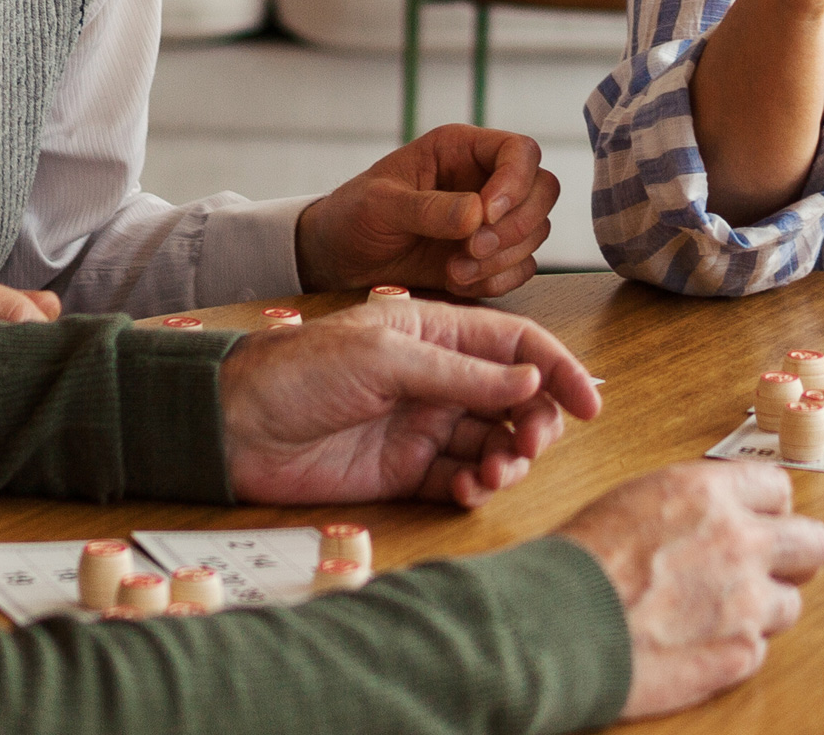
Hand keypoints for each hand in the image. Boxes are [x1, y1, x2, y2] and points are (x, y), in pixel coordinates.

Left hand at [218, 297, 600, 506]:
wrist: (232, 425)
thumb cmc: (298, 371)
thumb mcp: (385, 358)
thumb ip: (461, 375)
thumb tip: (531, 385)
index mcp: (436, 332)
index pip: (517, 347)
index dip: (558, 372)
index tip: (591, 404)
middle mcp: (437, 378)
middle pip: (515, 401)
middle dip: (535, 425)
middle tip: (528, 447)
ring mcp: (422, 425)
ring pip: (493, 443)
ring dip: (508, 460)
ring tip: (494, 473)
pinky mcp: (404, 471)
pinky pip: (460, 480)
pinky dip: (475, 487)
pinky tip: (468, 491)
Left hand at [295, 125, 558, 296]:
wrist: (339, 259)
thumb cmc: (353, 215)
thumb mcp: (380, 204)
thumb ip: (427, 208)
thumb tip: (477, 215)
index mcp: (460, 151)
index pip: (519, 151)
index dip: (515, 182)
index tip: (485, 215)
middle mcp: (484, 180)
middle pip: (542, 190)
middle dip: (516, 226)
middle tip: (472, 248)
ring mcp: (491, 221)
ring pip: (537, 232)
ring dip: (503, 258)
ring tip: (454, 270)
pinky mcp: (489, 257)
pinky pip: (521, 268)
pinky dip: (498, 280)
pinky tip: (458, 281)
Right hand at [552, 463, 823, 720]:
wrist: (552, 627)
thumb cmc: (573, 566)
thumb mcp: (631, 503)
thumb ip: (686, 507)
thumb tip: (705, 517)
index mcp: (707, 493)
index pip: (778, 488)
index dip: (767, 510)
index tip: (758, 523)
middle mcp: (738, 540)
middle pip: (812, 542)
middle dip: (793, 557)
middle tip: (768, 570)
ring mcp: (746, 600)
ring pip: (790, 603)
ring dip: (761, 610)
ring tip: (714, 618)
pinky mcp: (739, 653)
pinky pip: (758, 650)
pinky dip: (732, 652)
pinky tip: (694, 647)